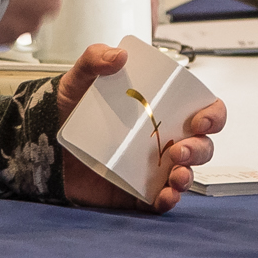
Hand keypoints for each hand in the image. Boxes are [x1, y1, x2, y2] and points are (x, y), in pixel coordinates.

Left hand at [54, 44, 223, 212]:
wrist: (44, 143)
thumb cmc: (69, 110)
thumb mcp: (80, 78)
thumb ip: (94, 58)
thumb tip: (118, 55)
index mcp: (161, 111)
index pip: (204, 112)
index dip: (213, 116)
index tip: (200, 120)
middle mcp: (162, 139)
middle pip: (201, 147)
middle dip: (199, 150)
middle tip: (179, 150)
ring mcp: (151, 168)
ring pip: (186, 175)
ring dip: (188, 177)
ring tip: (176, 176)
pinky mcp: (135, 192)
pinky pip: (159, 201)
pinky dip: (168, 201)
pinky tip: (165, 197)